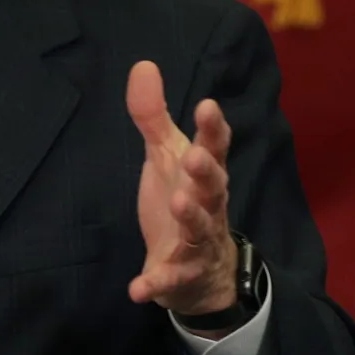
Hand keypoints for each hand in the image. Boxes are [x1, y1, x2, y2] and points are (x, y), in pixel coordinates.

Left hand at [125, 60, 237, 318]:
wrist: (201, 272)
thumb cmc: (183, 200)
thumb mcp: (166, 157)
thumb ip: (154, 116)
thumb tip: (143, 64)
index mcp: (204, 174)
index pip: (216, 147)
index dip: (213, 128)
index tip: (207, 105)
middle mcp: (208, 206)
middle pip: (214, 187)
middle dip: (206, 172)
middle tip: (194, 157)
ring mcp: (197, 243)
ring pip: (199, 230)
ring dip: (191, 217)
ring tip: (178, 203)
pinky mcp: (179, 275)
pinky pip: (170, 279)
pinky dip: (156, 284)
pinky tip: (138, 289)